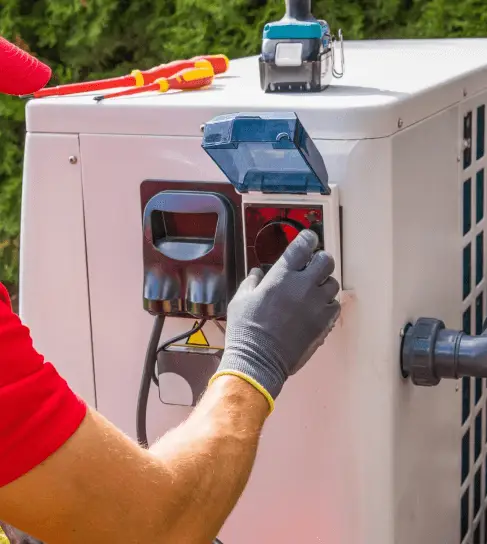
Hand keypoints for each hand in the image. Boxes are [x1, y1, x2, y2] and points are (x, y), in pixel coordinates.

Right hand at [210, 229, 340, 410]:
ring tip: (313, 291)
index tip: (308, 238)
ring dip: (324, 283)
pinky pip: (335, 306)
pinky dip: (328, 304)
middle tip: (312, 266)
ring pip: (333, 283)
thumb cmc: (246, 330)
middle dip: (320, 260)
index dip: (307, 238)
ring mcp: (316, 305)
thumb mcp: (240, 300)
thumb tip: (259, 273)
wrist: (258, 361)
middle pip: (326, 260)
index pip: (303, 245)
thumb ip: (252, 282)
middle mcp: (303, 286)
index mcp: (281, 276)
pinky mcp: (323, 323)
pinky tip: (316, 309)